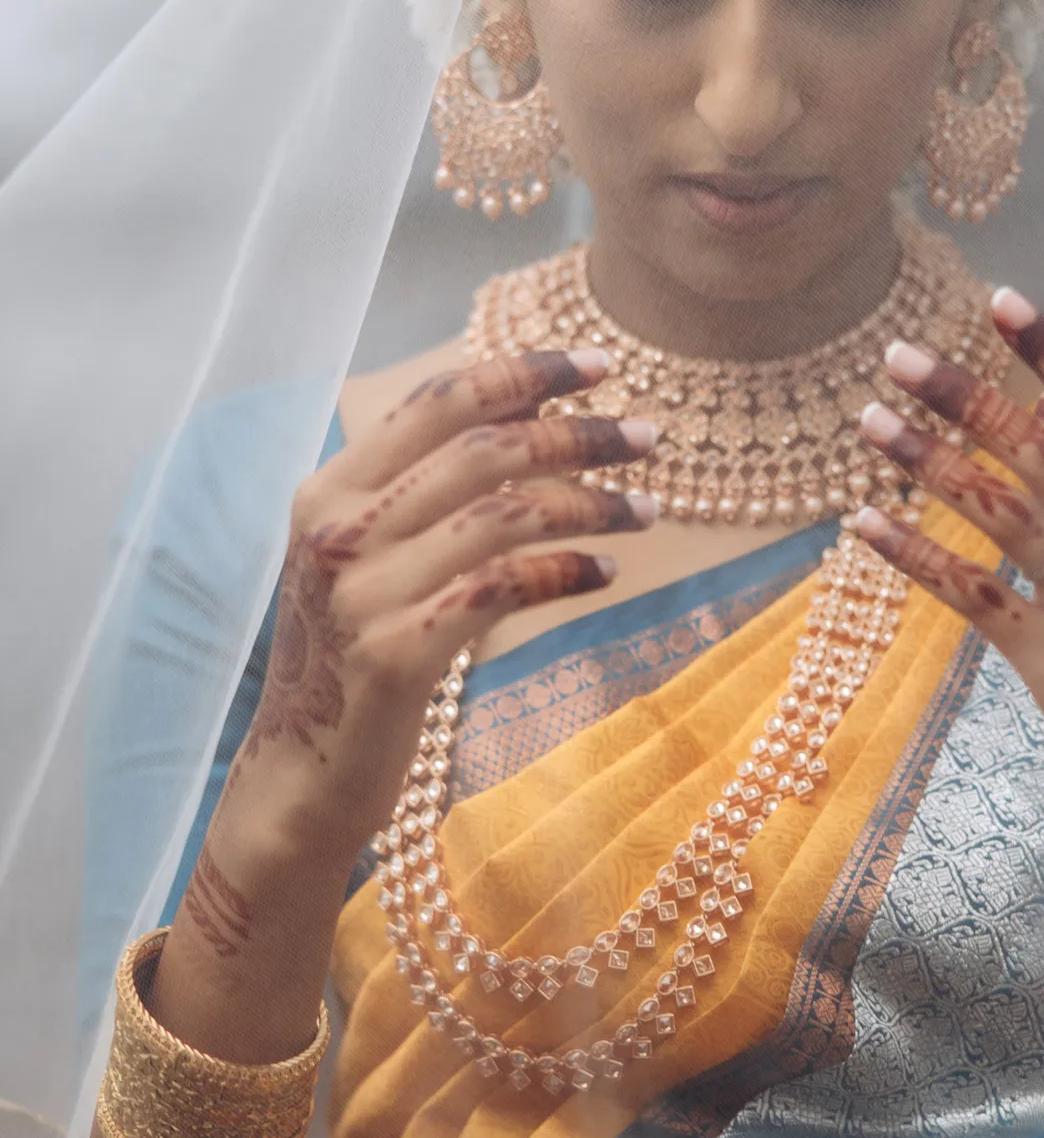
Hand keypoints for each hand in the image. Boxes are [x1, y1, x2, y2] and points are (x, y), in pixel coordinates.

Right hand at [220, 348, 655, 874]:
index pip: (437, 400)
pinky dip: (565, 570)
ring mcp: (363, 591)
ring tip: (646, 510)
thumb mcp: (368, 561)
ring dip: (589, 503)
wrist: (302, 775)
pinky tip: (606, 572)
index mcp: (329, 489)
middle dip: (577, 433)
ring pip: (502, 514)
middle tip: (647, 437)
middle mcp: (339, 529)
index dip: (522, 372)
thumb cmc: (354, 660)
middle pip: (482, 448)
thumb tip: (532, 422)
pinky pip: (503, 587)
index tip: (598, 362)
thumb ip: (421, 495)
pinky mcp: (395, 652)